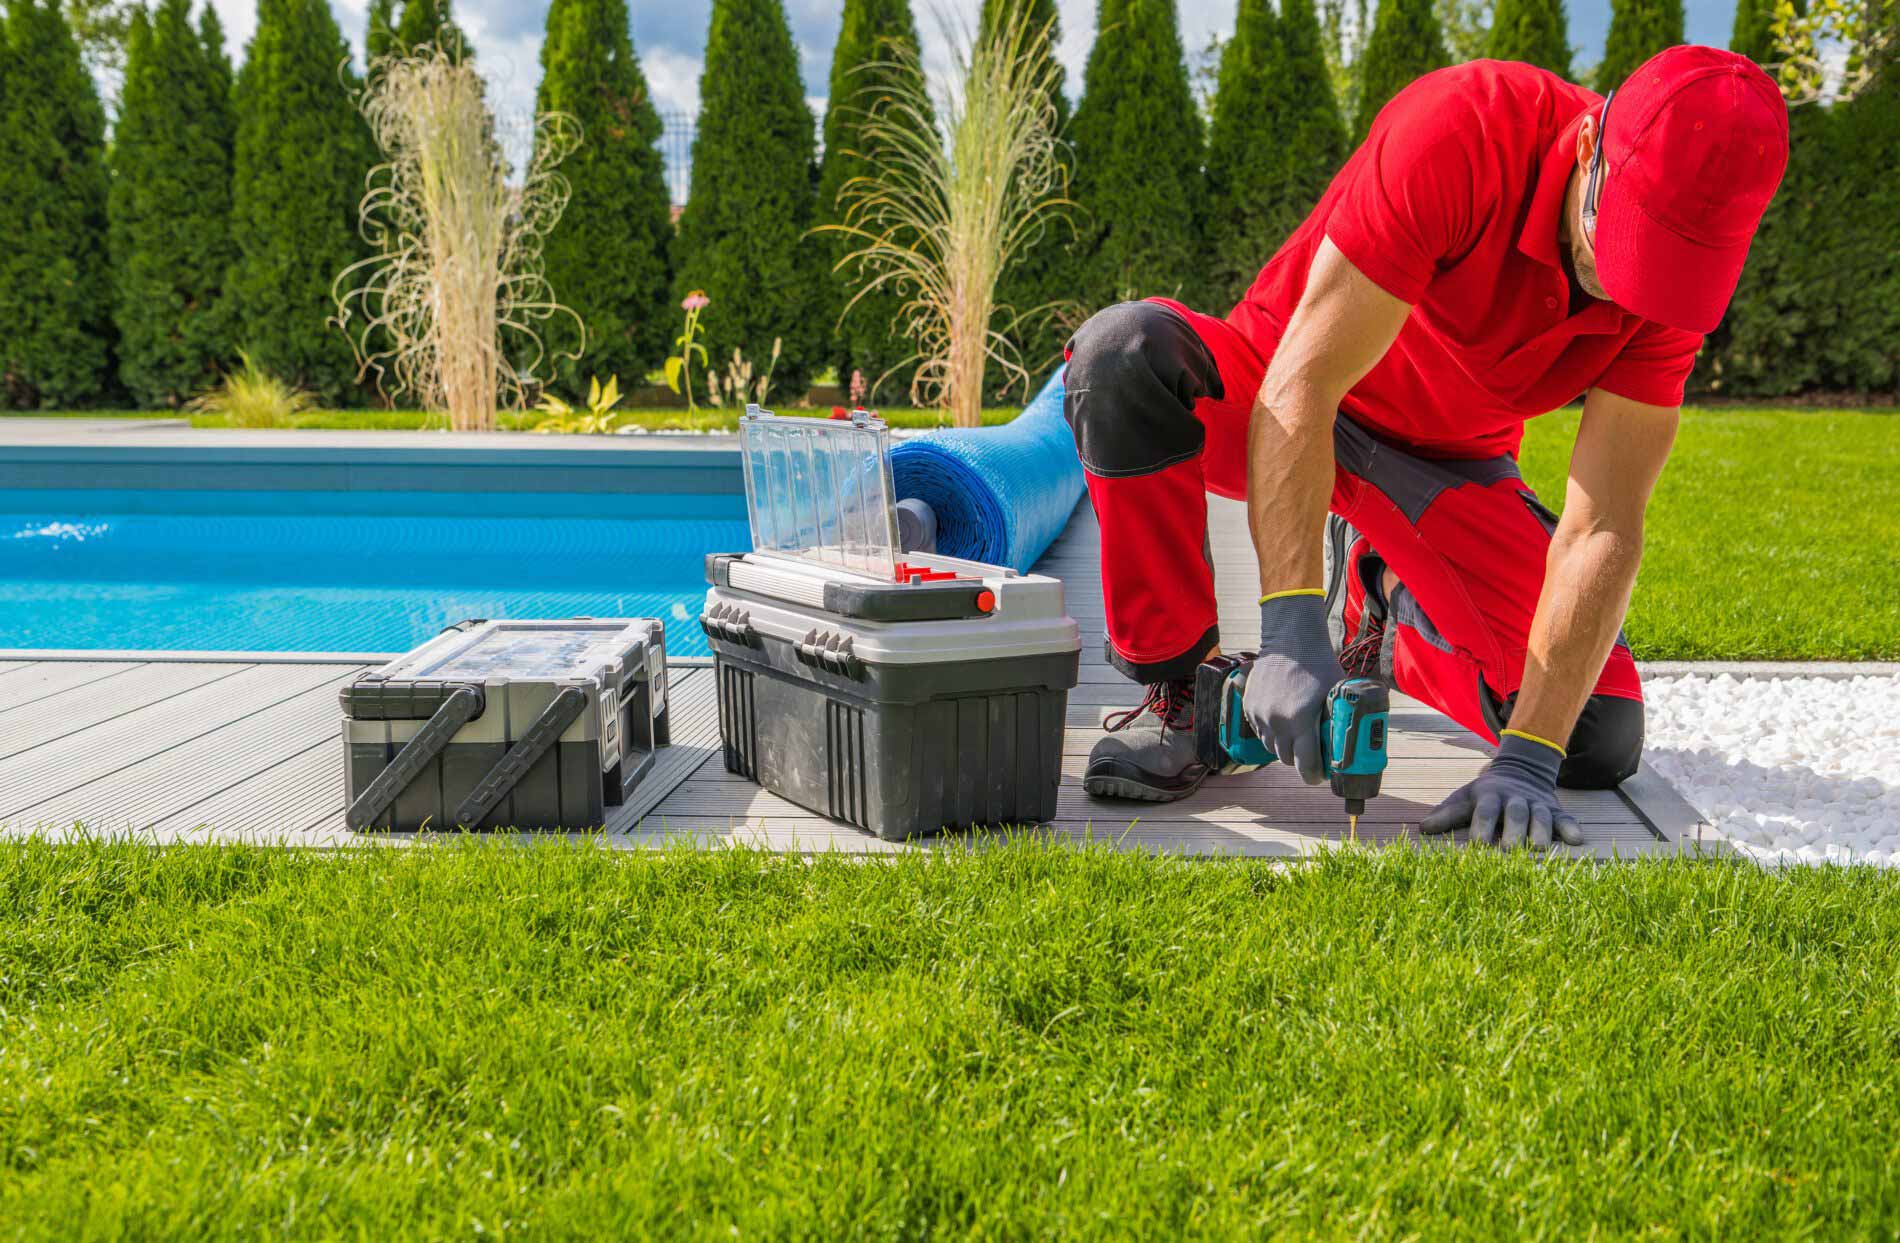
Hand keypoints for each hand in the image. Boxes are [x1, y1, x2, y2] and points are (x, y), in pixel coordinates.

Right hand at [1243, 592, 1344, 784]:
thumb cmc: (1319, 666)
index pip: (1305, 764)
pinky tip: (1283, 720)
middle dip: (1300, 760)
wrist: (1291, 641)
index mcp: (1301, 720)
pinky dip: (1271, 732)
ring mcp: (1260, 714)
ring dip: (1284, 746)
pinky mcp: (1249, 707)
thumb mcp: (1336, 695)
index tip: (1320, 777)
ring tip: (1297, 736)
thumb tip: (1352, 745)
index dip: (1314, 776)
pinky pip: (1260, 731)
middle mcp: (1277, 721)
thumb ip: (1339, 720)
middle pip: (1286, 759)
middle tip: (1312, 754)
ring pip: (1272, 747)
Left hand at [1420, 732, 1583, 848]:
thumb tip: (1423, 828)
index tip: (1478, 845)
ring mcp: (1536, 804)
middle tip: (1510, 850)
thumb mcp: (1465, 798)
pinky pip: (1565, 818)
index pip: (1485, 810)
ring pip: (1540, 816)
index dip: (1482, 826)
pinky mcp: (1555, 810)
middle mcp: (1515, 798)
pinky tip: (1576, 840)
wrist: (1520, 771)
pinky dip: (1570, 827)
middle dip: (1513, 830)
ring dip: (1540, 831)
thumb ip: (1447, 813)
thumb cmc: (1485, 795)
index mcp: (1490, 795)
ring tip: (1538, 849)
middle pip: (1515, 813)